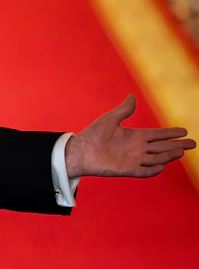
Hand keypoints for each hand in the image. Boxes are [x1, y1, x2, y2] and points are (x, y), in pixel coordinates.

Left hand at [65, 95, 195, 178]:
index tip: (184, 131)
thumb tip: (132, 96)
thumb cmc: (93, 134)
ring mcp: (133, 159)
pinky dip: (152, 170)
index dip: (171, 133)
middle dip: (177, 145)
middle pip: (162, 147)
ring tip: (180, 151)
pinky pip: (143, 171)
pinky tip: (161, 167)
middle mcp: (137, 148)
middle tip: (192, 143)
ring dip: (168, 156)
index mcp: (135, 136)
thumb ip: (124, 110)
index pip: (158, 135)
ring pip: (156, 158)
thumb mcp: (110, 119)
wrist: (81, 150)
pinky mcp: (126, 169)